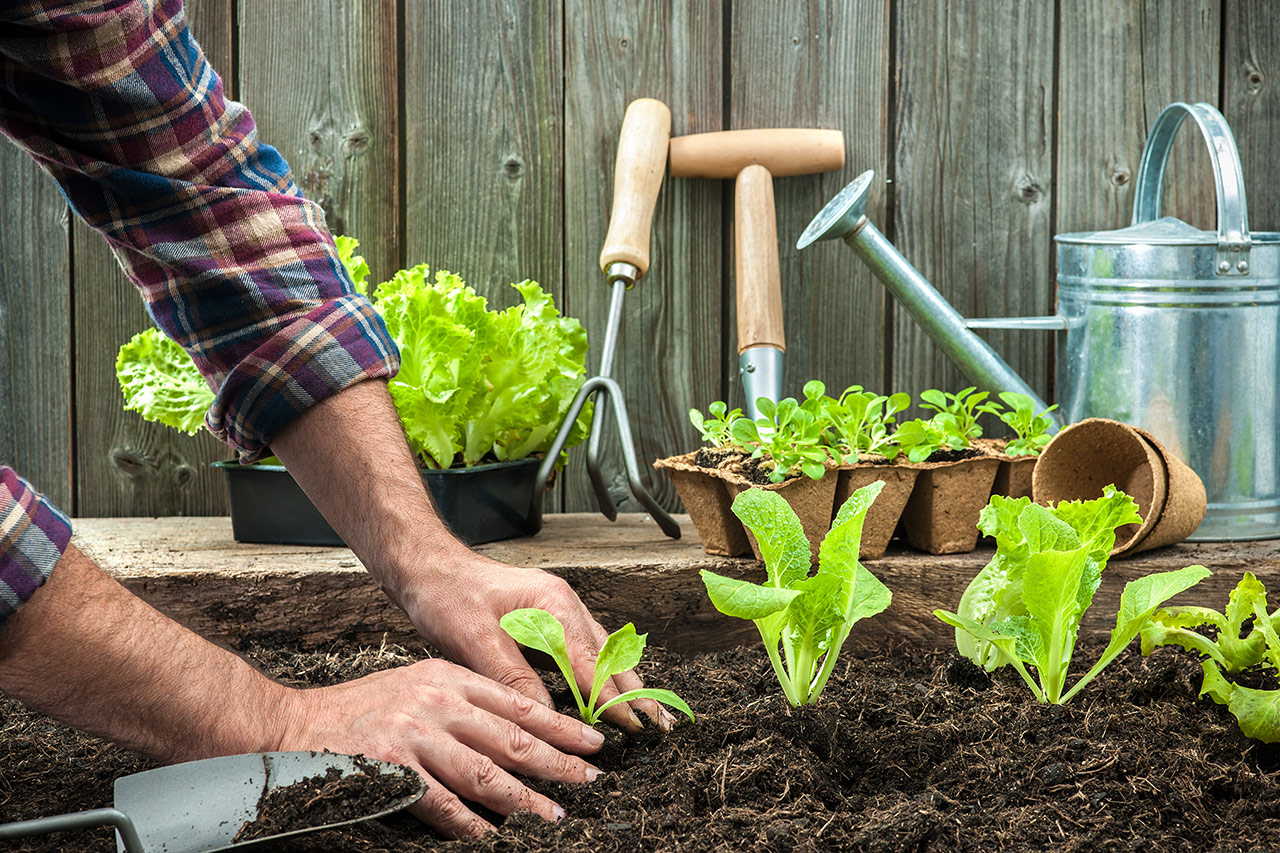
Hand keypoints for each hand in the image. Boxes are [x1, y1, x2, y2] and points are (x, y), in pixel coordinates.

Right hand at [276, 657, 602, 837]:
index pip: (517, 702)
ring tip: (554, 815)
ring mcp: (414, 735)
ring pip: (485, 773)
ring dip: (524, 799)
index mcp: (448, 677)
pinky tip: (491, 835)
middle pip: (511, 737)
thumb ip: (461, 703)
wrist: (294, 724)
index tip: (591, 742)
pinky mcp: (392, 769)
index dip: (559, 725)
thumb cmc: (360, 710)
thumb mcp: (417, 685)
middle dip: (557, 761)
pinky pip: (443, 804)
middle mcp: (436, 701)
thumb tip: (514, 735)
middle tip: (590, 780)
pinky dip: (470, 823)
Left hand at [400, 552, 676, 732]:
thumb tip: (545, 717)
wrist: (428, 566)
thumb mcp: (475, 640)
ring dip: (623, 683)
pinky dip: (602, 673)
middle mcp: (564, 604)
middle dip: (635, 691)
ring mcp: (559, 609)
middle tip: (660, 725)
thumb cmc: (447, 595)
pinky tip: (609, 692)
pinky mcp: (548, 618)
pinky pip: (585, 649)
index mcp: (553, 604)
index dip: (613, 698)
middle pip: (610, 654)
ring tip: (647, 714)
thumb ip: (513, 677)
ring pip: (603, 651)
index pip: (592, 662)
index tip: (634, 727)